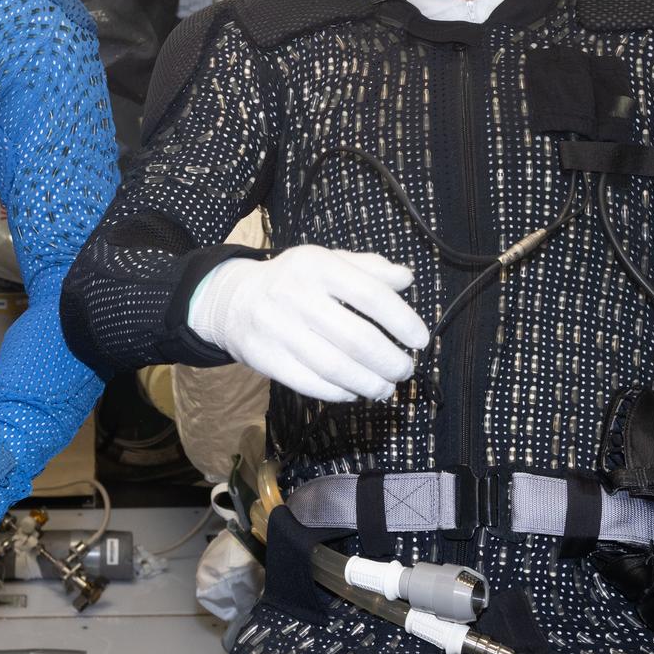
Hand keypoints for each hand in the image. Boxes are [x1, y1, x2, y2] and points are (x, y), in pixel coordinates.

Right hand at [189, 246, 426, 401]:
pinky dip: (341, 392)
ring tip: (386, 386)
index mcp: (316, 266)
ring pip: (337, 368)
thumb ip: (368, 268)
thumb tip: (405, 279)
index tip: (420, 339)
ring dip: (370, 383)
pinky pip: (313, 384)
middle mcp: (295, 296)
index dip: (402, 321)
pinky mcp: (266, 359)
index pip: (371, 295)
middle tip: (404, 369)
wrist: (233, 300)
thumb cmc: (293, 280)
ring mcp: (278, 330)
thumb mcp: (327, 261)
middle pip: (357, 339)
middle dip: (390, 361)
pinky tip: (355, 391)